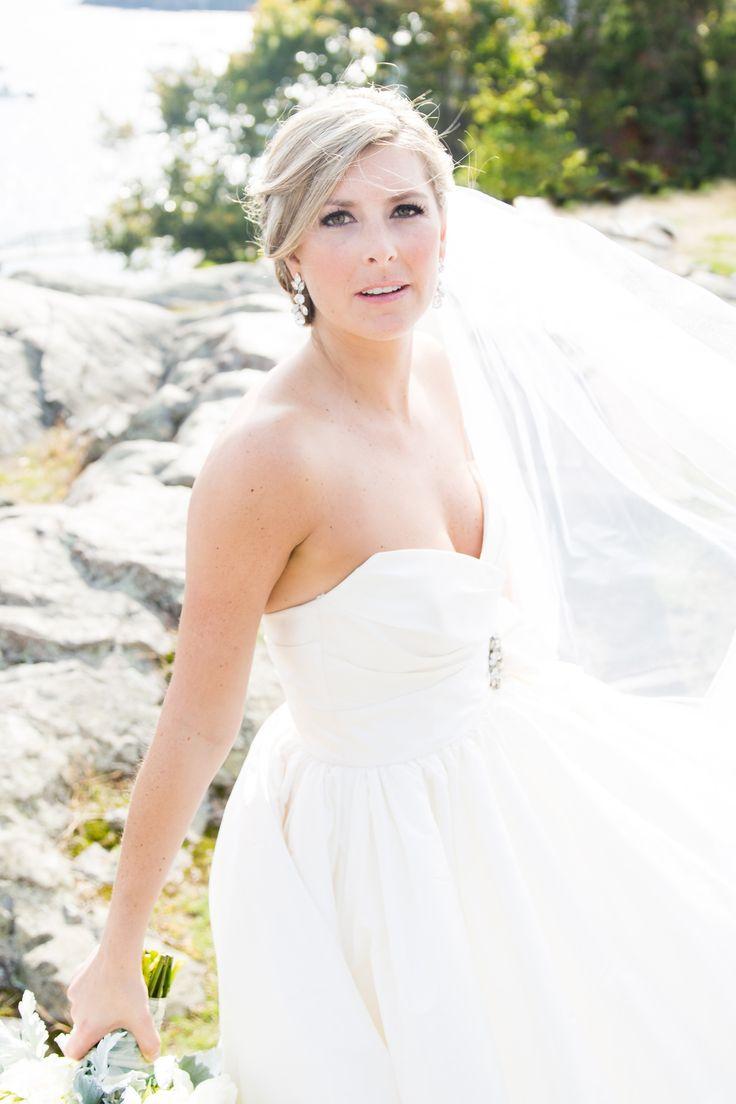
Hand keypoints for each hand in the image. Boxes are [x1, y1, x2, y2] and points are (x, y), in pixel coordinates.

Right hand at [61, 944, 160, 1063]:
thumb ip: (149, 1041)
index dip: (83, 1055)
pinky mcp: (77, 977)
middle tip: (116, 1021)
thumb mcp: (143, 1018)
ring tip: (116, 998)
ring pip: (83, 1008)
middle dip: (96, 1028)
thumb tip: (152, 1057)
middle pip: (81, 1029)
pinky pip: (83, 990)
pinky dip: (94, 990)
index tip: (98, 1048)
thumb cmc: (128, 988)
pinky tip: (110, 981)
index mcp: (86, 1028)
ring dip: (95, 1008)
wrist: (118, 952)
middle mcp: (76, 1013)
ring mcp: (74, 995)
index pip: (72, 1052)